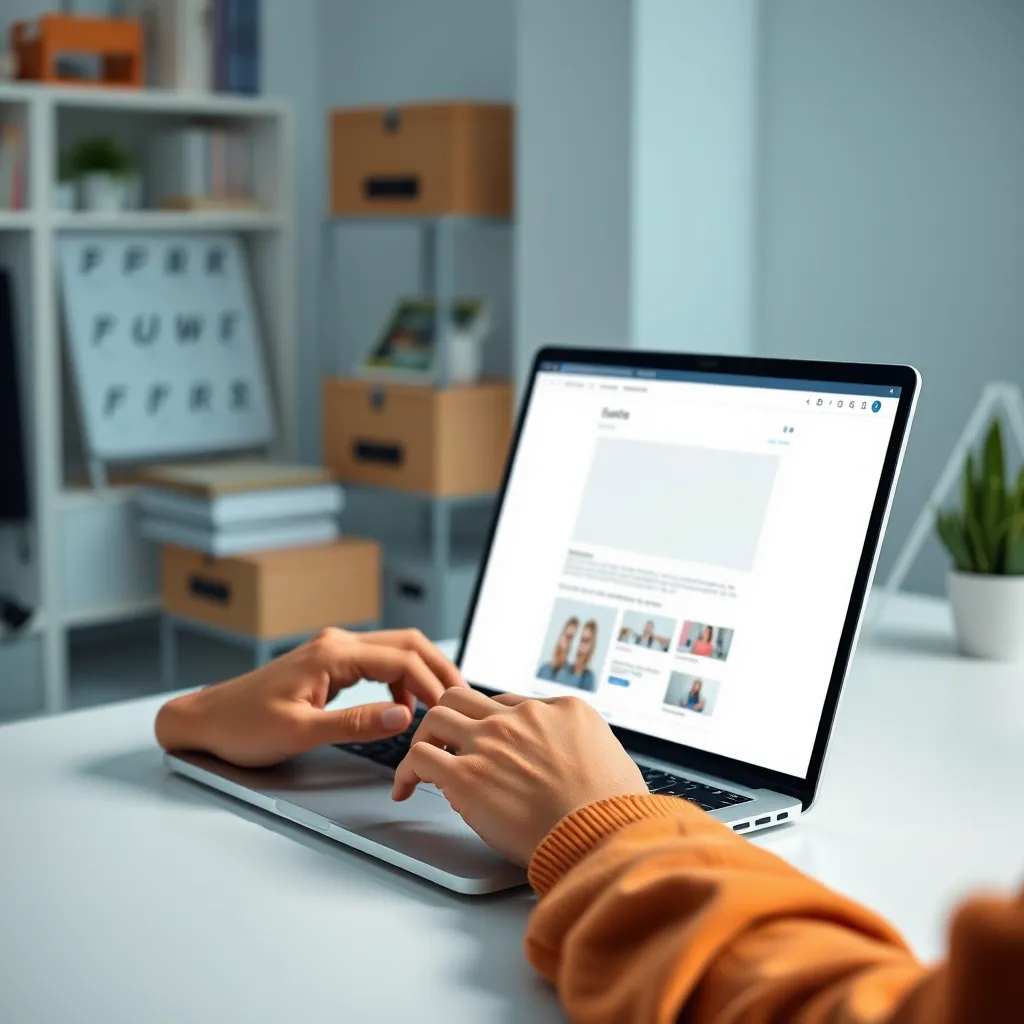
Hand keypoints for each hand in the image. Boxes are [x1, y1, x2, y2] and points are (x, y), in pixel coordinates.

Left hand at [155, 628, 466, 767]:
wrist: (208, 720)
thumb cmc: (245, 726)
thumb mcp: (302, 732)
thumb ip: (356, 724)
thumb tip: (404, 717)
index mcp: (333, 654)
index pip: (402, 659)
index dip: (432, 684)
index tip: (447, 711)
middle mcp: (337, 644)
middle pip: (407, 643)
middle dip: (439, 669)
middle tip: (460, 700)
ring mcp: (334, 651)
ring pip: (396, 650)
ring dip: (423, 673)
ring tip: (440, 705)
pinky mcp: (331, 664)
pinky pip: (379, 663)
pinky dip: (401, 680)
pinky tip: (403, 707)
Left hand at [391, 690, 647, 864]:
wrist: (601, 835)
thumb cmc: (612, 809)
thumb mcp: (613, 756)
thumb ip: (585, 747)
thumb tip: (576, 758)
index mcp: (560, 709)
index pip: (507, 703)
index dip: (490, 724)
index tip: (483, 742)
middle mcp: (521, 718)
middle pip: (466, 698)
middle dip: (450, 718)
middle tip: (443, 744)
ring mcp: (491, 742)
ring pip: (436, 716)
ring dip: (425, 738)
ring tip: (419, 763)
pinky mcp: (466, 776)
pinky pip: (420, 758)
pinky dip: (406, 770)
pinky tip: (405, 787)